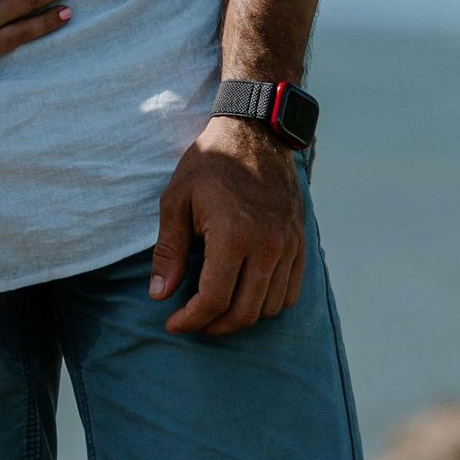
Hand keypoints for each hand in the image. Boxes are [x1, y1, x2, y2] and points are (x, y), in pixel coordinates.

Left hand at [150, 119, 305, 335]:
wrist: (254, 133)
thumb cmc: (209, 164)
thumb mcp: (176, 201)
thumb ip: (169, 251)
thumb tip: (160, 294)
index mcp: (233, 235)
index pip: (214, 299)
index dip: (191, 320)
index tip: (173, 323)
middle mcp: (267, 245)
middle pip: (245, 311)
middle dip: (214, 326)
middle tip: (192, 322)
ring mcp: (288, 245)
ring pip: (271, 307)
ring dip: (241, 318)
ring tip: (215, 311)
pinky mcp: (299, 242)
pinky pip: (290, 291)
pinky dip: (268, 304)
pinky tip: (244, 297)